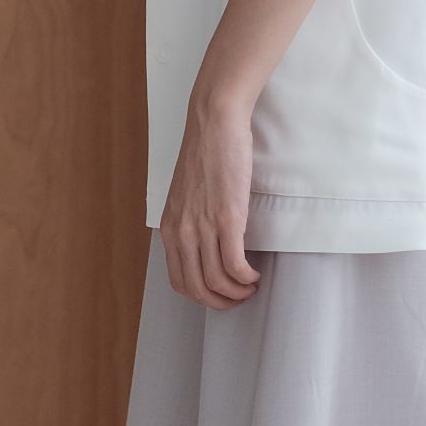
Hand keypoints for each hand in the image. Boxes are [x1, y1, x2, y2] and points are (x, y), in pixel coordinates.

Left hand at [160, 85, 262, 309]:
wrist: (214, 123)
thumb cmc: (205, 152)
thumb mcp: (186, 194)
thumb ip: (190, 220)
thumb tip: (204, 244)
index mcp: (171, 228)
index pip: (179, 280)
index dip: (202, 296)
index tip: (219, 294)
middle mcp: (183, 232)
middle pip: (197, 287)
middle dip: (220, 302)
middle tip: (239, 298)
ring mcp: (204, 226)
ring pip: (217, 281)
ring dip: (237, 292)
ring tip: (250, 286)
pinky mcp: (227, 218)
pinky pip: (234, 264)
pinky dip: (246, 278)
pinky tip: (254, 275)